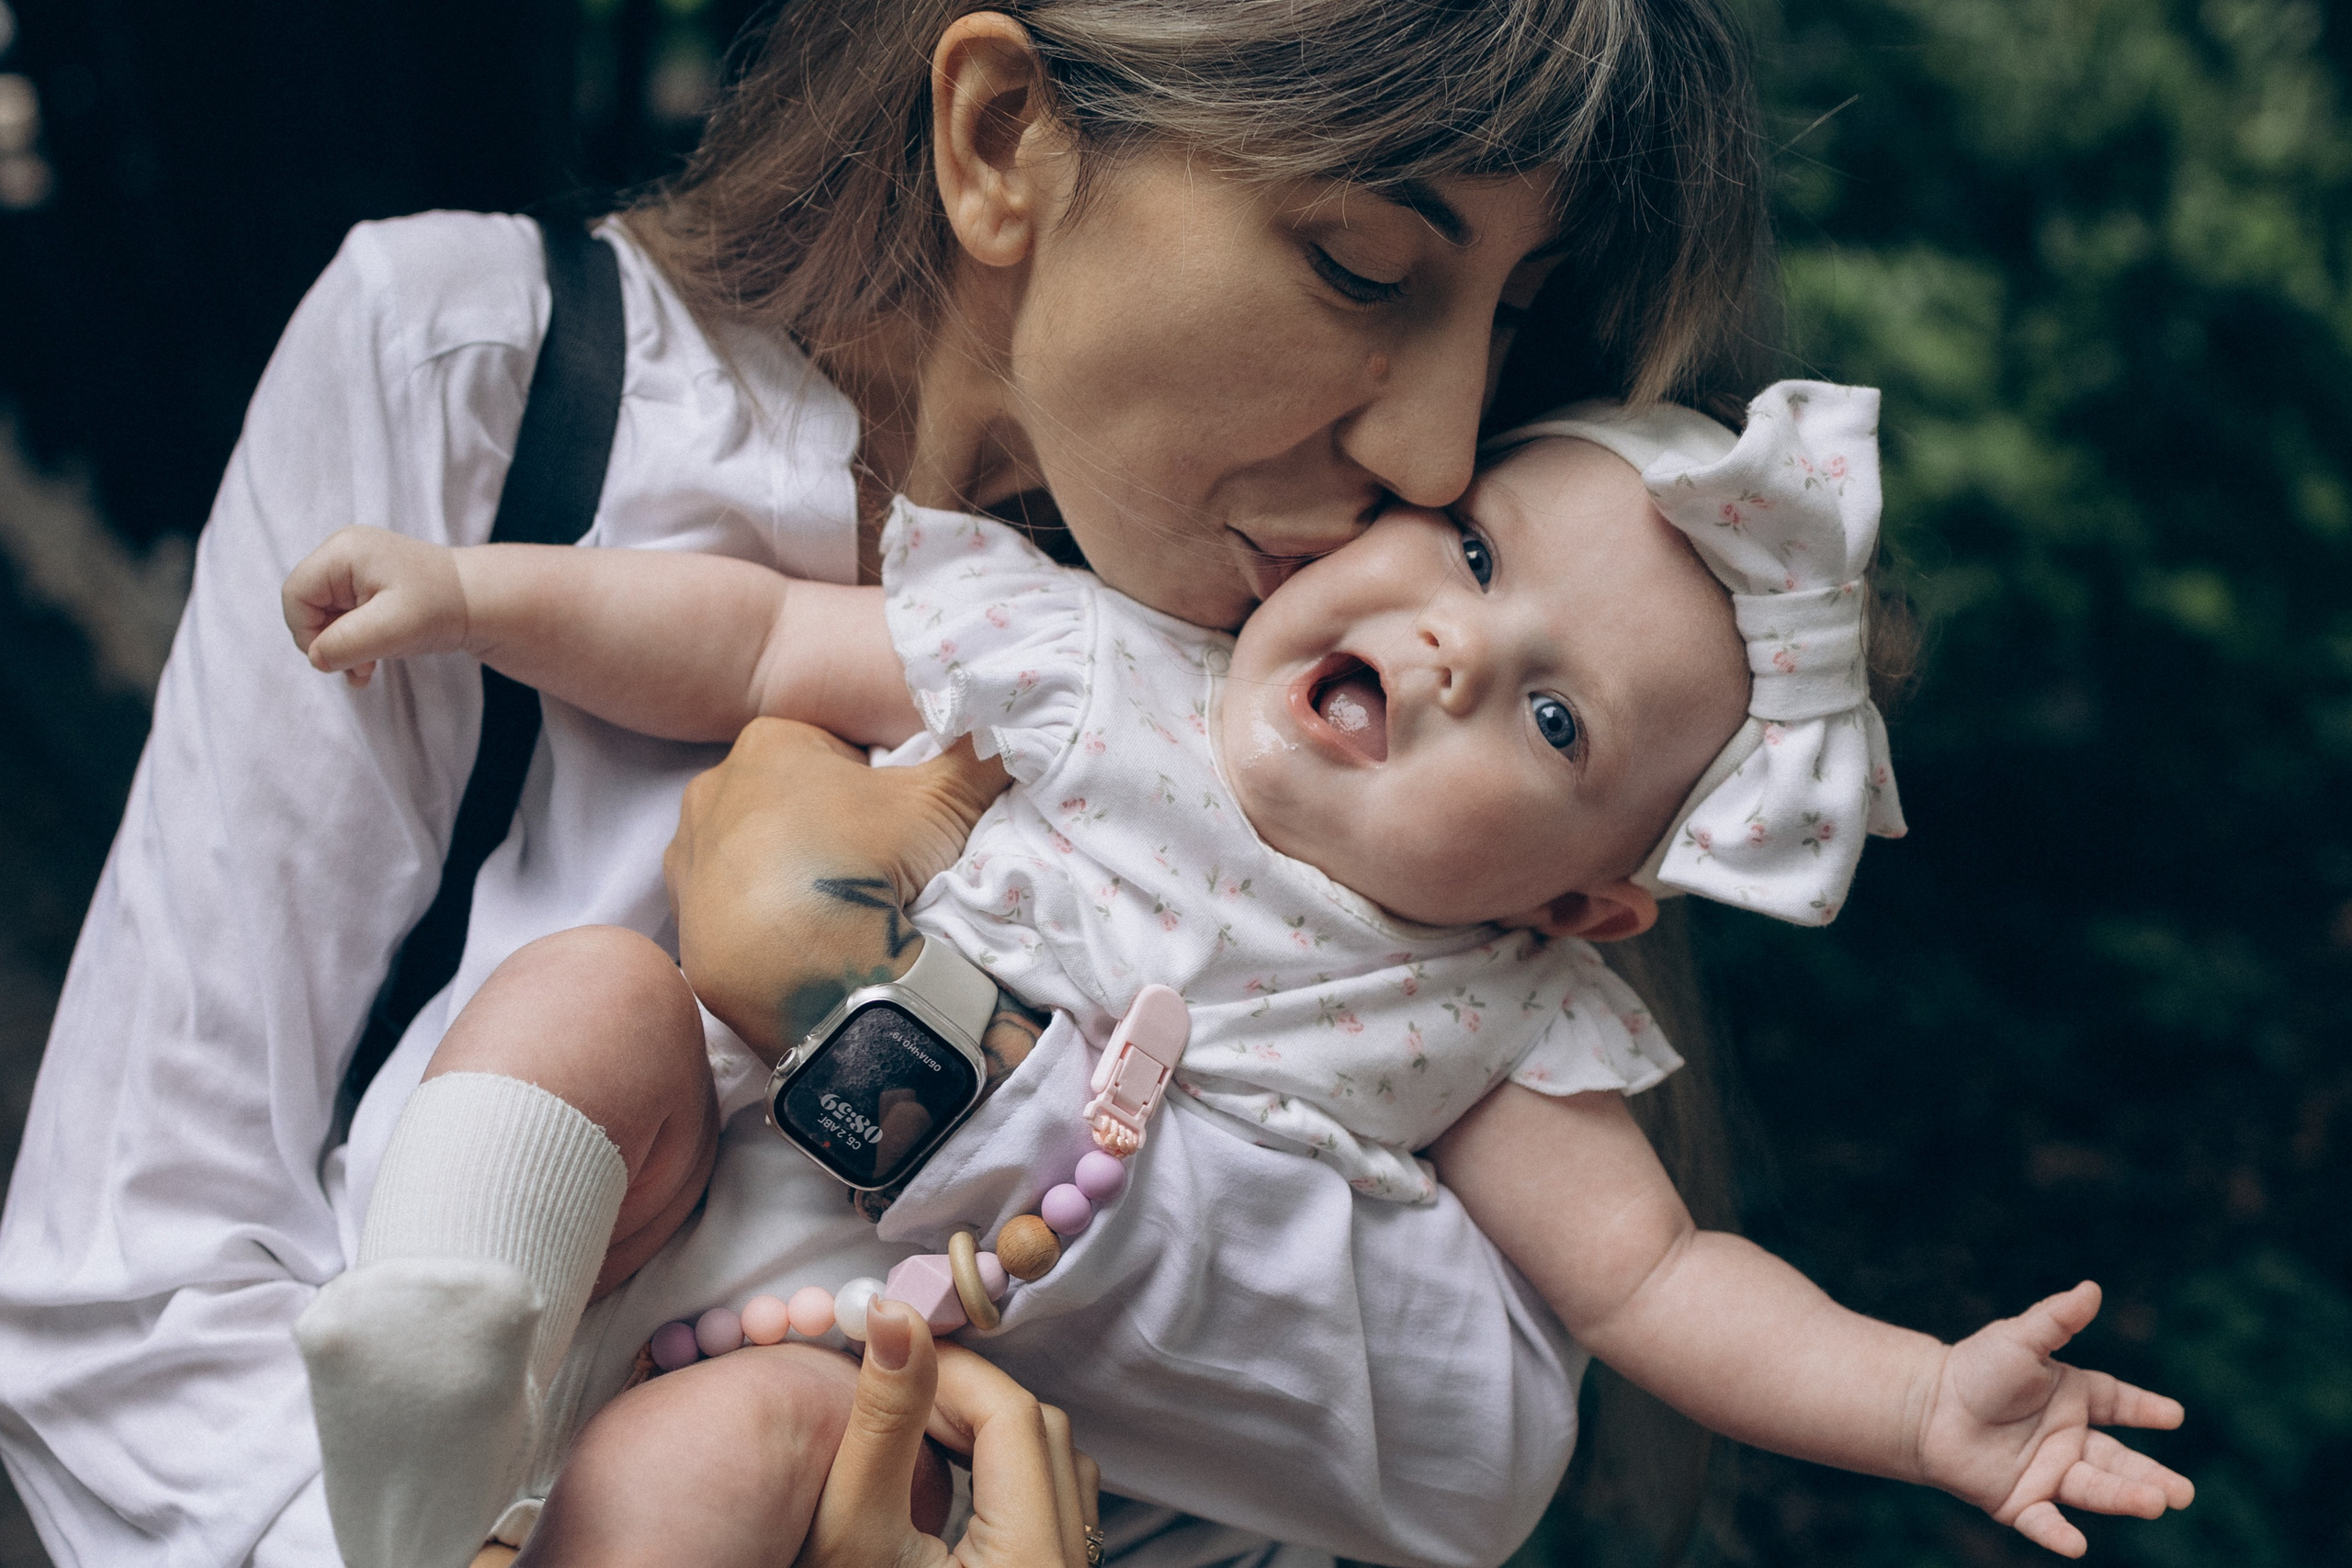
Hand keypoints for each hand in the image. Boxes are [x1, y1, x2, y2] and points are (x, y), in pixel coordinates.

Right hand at [282, 524, 468, 685]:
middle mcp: (344, 553)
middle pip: (306, 605)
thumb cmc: (441, 608)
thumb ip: (346, 644)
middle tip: (359, 666)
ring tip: (368, 668)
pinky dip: (352, 644)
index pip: (295, 595)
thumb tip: (317, 658)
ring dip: (341, 648)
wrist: (481, 602)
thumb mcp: (392, 629)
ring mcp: (355, 569)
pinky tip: (370, 663)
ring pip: (323, 616)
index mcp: (343, 551)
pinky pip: (342, 618)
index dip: (306, 632)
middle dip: (327, 642)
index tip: (337, 657)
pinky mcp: (367, 587)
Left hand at [665, 718, 1008, 1056]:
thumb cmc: (866, 862)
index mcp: (768, 745)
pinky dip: (757, 929)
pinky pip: (726, 916)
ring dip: (782, 879)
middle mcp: (711, 790)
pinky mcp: (679, 925)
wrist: (806, 968)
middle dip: (818, 829)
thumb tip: (1014, 726)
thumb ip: (976, 757)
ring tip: (833, 917)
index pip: (826, 750)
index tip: (894, 828)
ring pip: (747, 858)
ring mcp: (687, 861)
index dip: (868, 787)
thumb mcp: (939, 802)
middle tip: (869, 872)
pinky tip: (798, 948)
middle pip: (781, 801)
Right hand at [798, 1301, 1099, 1567]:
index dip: (952, 1373)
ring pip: (1054, 1463)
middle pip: (1042, 1433)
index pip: (1016, 1417)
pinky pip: (1050, 1500)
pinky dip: (1004, 1469)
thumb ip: (882, 1424)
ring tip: (914, 1432)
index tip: (889, 1352)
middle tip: (895, 1390)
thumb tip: (894, 1314)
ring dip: (990, 1430)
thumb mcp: (854, 1537)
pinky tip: (944, 1479)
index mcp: (1035, 1558)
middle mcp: (1070, 1566)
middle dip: (970, 1398)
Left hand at [1921, 1281, 2192, 1555]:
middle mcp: (2069, 1440)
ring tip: (2156, 1503)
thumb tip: (2091, 1288)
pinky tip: (2076, 1546)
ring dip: (2123, 1498)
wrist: (1922, 1406)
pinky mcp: (2019, 1501)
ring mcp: (2048, 1473)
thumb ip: (2055, 1320)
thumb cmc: (1974, 1368)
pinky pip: (2043, 1521)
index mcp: (2074, 1398)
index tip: (2173, 1415)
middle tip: (2183, 1493)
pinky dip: (2059, 1535)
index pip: (2120, 1403)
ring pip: (2094, 1489)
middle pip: (2119, 1461)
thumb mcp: (2017, 1340)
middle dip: (2152, 1477)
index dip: (2146, 1409)